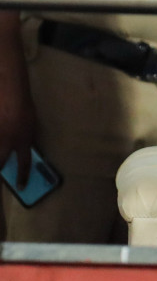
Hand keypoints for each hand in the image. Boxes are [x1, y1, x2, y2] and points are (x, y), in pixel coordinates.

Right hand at [0, 70, 35, 184]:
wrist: (10, 93)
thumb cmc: (24, 106)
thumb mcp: (30, 124)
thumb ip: (26, 138)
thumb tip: (22, 148)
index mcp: (23, 141)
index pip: (24, 164)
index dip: (23, 177)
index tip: (21, 186)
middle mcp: (7, 142)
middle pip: (0, 161)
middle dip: (0, 167)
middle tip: (2, 169)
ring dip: (0, 154)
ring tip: (3, 148)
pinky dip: (0, 134)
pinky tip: (2, 130)